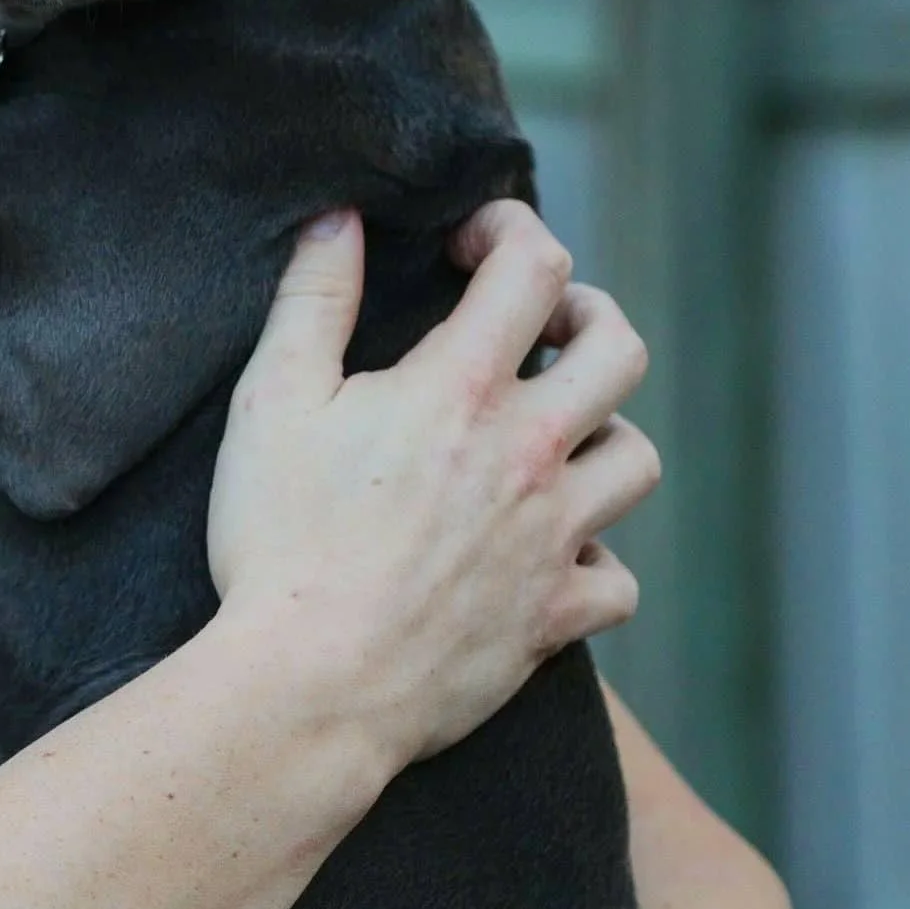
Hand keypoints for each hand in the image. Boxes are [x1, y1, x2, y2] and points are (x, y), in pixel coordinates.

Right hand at [205, 200, 656, 795]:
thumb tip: (339, 220)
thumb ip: (312, 299)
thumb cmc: (278, 543)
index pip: (534, 266)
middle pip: (619, 351)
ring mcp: (551, 539)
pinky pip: (619, 582)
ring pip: (637, 460)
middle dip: (588, 319)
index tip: (470, 250)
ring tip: (553, 441)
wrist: (307, 688)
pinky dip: (596, 564)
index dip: (510, 231)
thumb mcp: (272, 403)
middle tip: (543, 332)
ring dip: (602, 437)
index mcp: (461, 390)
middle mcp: (527, 455)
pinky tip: (552, 557)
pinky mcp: (553, 618)